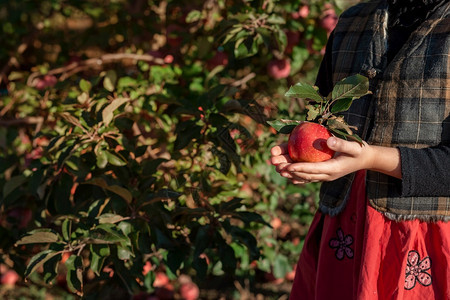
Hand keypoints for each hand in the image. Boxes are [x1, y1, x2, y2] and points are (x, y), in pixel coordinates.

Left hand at [270, 137, 400, 184]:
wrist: (365, 159)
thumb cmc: (359, 150)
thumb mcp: (354, 146)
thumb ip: (342, 144)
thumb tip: (328, 140)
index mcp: (333, 169)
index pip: (313, 170)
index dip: (299, 169)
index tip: (287, 167)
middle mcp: (326, 175)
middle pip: (304, 175)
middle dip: (289, 171)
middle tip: (276, 166)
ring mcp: (324, 175)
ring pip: (304, 176)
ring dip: (289, 173)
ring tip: (276, 167)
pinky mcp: (322, 173)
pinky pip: (307, 176)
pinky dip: (296, 174)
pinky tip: (286, 172)